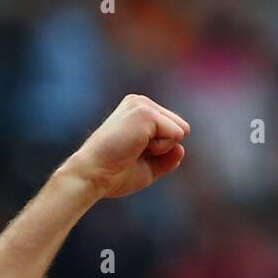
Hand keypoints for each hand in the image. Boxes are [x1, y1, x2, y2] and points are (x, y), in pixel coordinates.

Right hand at [61, 94, 189, 199]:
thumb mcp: (149, 167)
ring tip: (136, 148)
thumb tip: (182, 148)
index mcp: (140, 112)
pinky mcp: (145, 111)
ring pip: (181, 130)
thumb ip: (168, 158)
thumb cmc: (116, 173)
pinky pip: (176, 134)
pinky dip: (161, 148)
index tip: (136, 154)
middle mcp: (141, 102)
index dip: (163, 151)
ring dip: (163, 148)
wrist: (95, 174)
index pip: (175, 131)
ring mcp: (143, 104)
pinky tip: (137, 146)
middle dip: (166, 148)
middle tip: (137, 153)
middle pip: (182, 128)